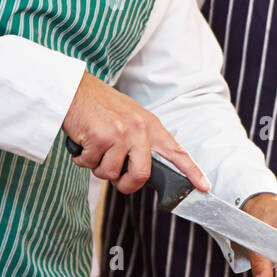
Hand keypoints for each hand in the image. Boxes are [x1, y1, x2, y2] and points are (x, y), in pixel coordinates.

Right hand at [63, 71, 208, 195]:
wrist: (73, 89)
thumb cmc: (98, 106)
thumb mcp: (129, 118)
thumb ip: (140, 141)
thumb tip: (140, 170)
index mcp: (150, 125)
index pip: (177, 151)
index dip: (192, 171)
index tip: (204, 186)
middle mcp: (139, 129)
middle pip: (141, 175)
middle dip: (126, 184)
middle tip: (116, 178)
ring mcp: (120, 133)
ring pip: (111, 173)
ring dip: (97, 167)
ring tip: (94, 147)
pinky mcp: (100, 137)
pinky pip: (90, 165)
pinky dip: (81, 158)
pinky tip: (82, 141)